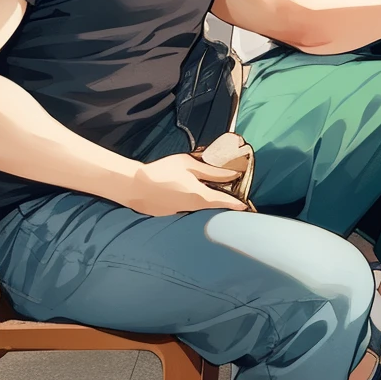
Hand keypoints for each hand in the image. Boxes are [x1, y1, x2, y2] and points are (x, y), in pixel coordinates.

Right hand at [128, 152, 248, 215]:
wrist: (134, 185)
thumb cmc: (162, 171)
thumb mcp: (189, 165)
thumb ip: (211, 171)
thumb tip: (232, 174)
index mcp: (199, 195)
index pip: (222, 201)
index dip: (235, 204)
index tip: (246, 207)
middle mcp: (192, 208)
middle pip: (212, 207)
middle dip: (222, 203)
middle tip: (231, 198)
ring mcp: (180, 213)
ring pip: (200, 210)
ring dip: (207, 203)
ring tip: (211, 194)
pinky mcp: (170, 215)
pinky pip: (187, 210)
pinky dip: (192, 205)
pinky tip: (187, 195)